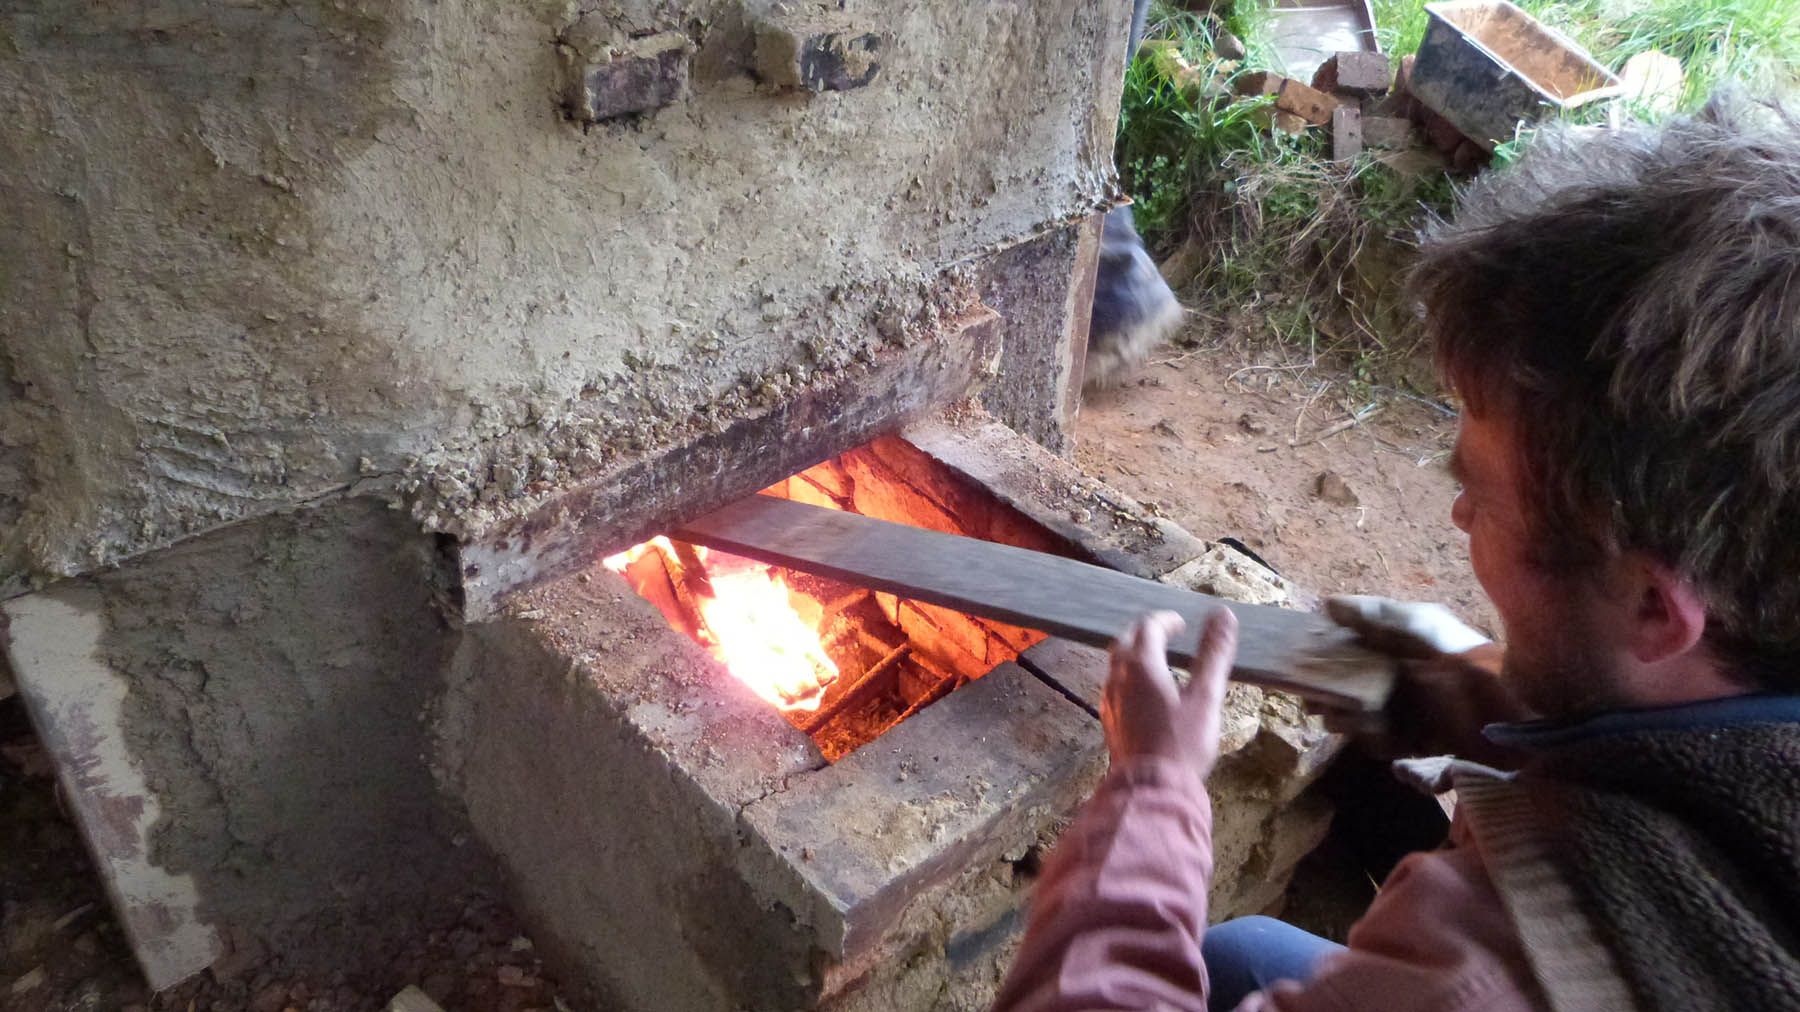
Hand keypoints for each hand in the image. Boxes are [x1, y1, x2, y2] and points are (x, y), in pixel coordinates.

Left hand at [1101, 608, 1238, 775]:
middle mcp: (1118, 678)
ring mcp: (1109, 700)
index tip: (1181, 624)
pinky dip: (1130, 677)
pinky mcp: (1109, 720)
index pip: (1149, 626)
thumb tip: (1223, 616)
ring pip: (1117, 664)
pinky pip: (1115, 686)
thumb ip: (1214, 654)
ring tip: (1158, 660)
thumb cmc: (1182, 744)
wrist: (1151, 788)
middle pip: (1127, 640)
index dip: (1166, 621)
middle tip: (1168, 634)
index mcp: (1141, 666)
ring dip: (1136, 654)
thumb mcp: (1206, 697)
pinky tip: (1145, 693)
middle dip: (1147, 632)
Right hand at [1323, 595, 1530, 766]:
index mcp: (1399, 652)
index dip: (1323, 667)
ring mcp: (1421, 721)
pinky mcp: (1439, 755)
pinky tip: (1406, 764)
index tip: (1303, 674)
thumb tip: (1325, 604)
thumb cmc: (1467, 658)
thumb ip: (1377, 616)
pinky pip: (1409, 766)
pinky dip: (1409, 771)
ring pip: (1372, 731)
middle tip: (1324, 706)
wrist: (1526, 709)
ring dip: (1360, 733)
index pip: (1348, 659)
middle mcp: (1405, 686)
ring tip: (1364, 728)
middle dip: (1333, 704)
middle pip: (1352, 698)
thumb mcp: (1422, 626)